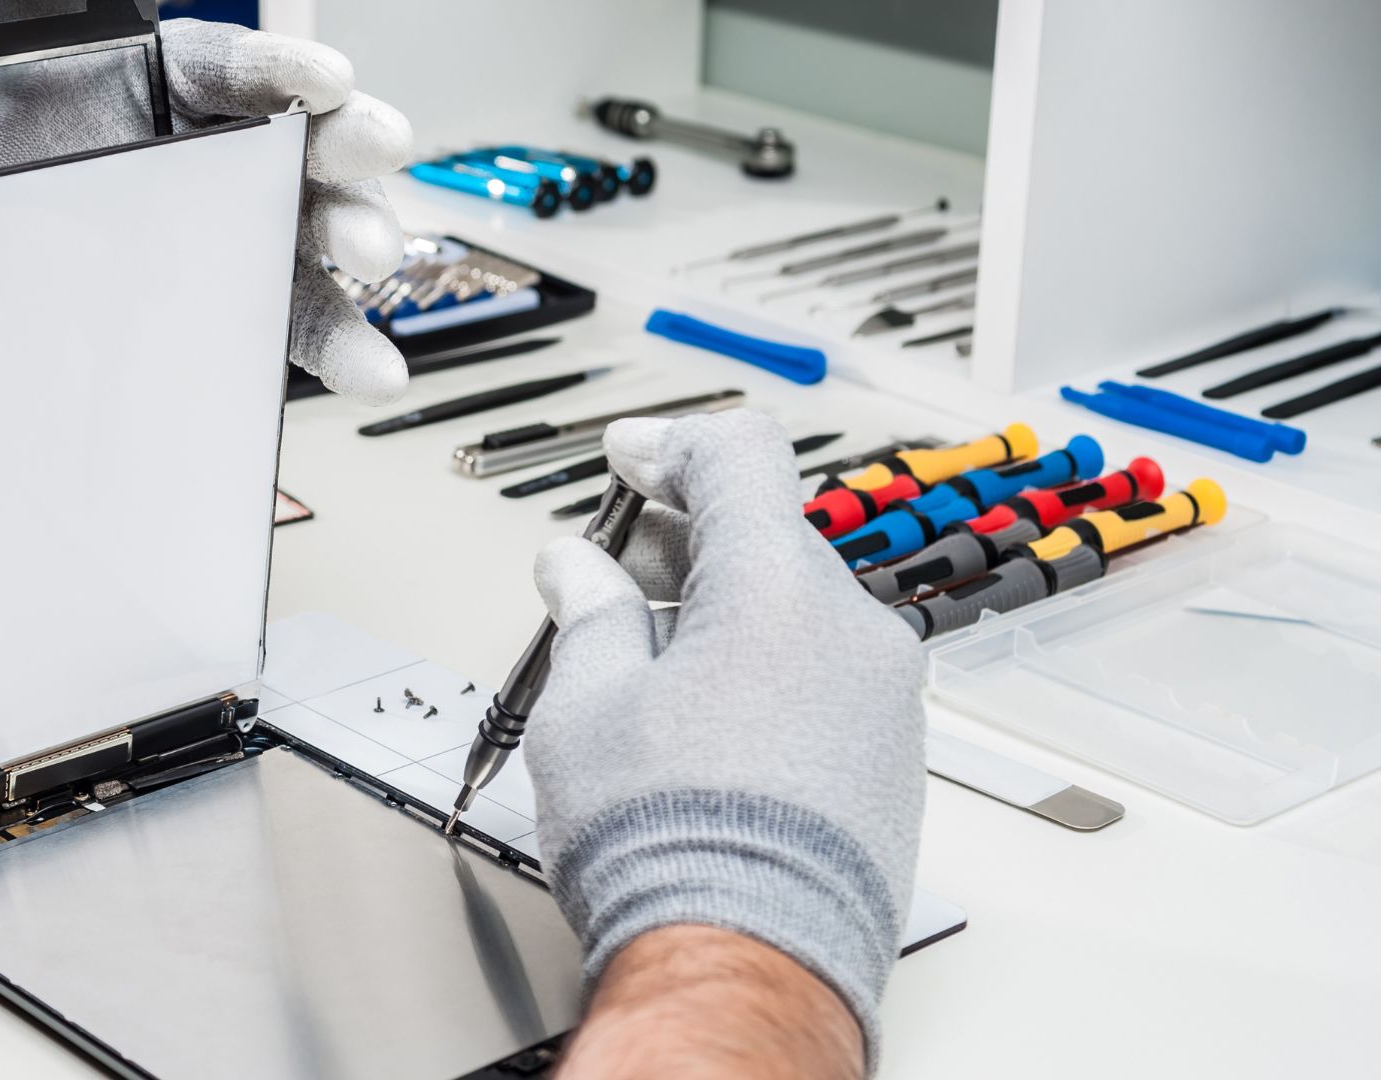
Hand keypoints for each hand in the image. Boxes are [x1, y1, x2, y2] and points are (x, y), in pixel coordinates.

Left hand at [0, 19, 413, 402]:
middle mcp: (216, 157)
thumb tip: (27, 28)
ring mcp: (232, 235)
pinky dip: (337, 348)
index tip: (324, 79)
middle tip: (365, 157)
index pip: (229, 70)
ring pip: (310, 240)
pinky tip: (372, 367)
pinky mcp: (231, 307)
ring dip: (355, 245)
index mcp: (163, 87)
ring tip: (373, 262)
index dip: (282, 70)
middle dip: (342, 157)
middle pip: (297, 150)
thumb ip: (34, 58)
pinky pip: (289, 324)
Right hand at [524, 409, 926, 1063]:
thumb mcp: (587, 706)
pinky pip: (825, 671)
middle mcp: (850, 628)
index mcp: (776, 587)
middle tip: (607, 571)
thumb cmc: (671, 841)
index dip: (671, 444)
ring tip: (647, 656)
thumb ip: (589, 613)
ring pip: (797, 606)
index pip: (739, 456)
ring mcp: (883, 694)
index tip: (630, 460)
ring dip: (723, 606)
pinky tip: (706, 712)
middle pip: (767, 533)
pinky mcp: (892, 754)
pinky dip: (766, 663)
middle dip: (681, 538)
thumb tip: (578, 570)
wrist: (749, 961)